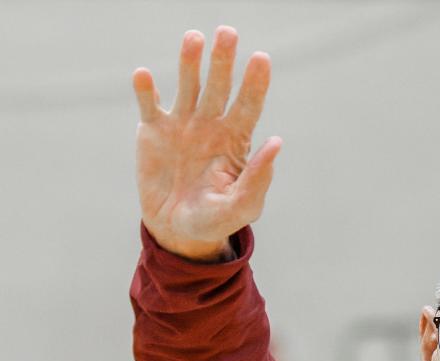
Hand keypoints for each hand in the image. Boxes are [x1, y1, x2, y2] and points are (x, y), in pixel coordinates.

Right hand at [132, 26, 280, 259]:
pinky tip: (144, 76)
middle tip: (228, 33)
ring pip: (188, 85)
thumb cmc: (215, 219)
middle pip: (219, 86)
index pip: (248, 106)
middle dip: (223, 60)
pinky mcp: (153, 130)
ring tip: (193, 39)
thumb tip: (277, 142)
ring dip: (190, 62)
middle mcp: (210, 124)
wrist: (176, 230)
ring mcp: (181, 123)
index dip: (255, 83)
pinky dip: (145, 89)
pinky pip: (149, 104)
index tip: (262, 58)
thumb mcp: (241, 207)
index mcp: (235, 140)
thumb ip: (258, 178)